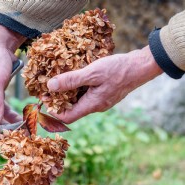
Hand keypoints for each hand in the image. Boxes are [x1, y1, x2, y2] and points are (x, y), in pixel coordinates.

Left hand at [46, 46, 162, 123]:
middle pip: (72, 109)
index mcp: (92, 105)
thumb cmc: (118, 69)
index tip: (43, 98)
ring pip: (79, 100)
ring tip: (59, 78)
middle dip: (58, 99)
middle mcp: (96, 106)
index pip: (67, 117)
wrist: (141, 66)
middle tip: (48, 86)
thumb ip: (71, 80)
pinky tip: (74, 76)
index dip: (53, 111)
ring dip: (68, 92)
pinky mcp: (104, 93)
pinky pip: (87, 94)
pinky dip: (78, 87)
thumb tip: (50, 87)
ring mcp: (101, 100)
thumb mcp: (92, 73)